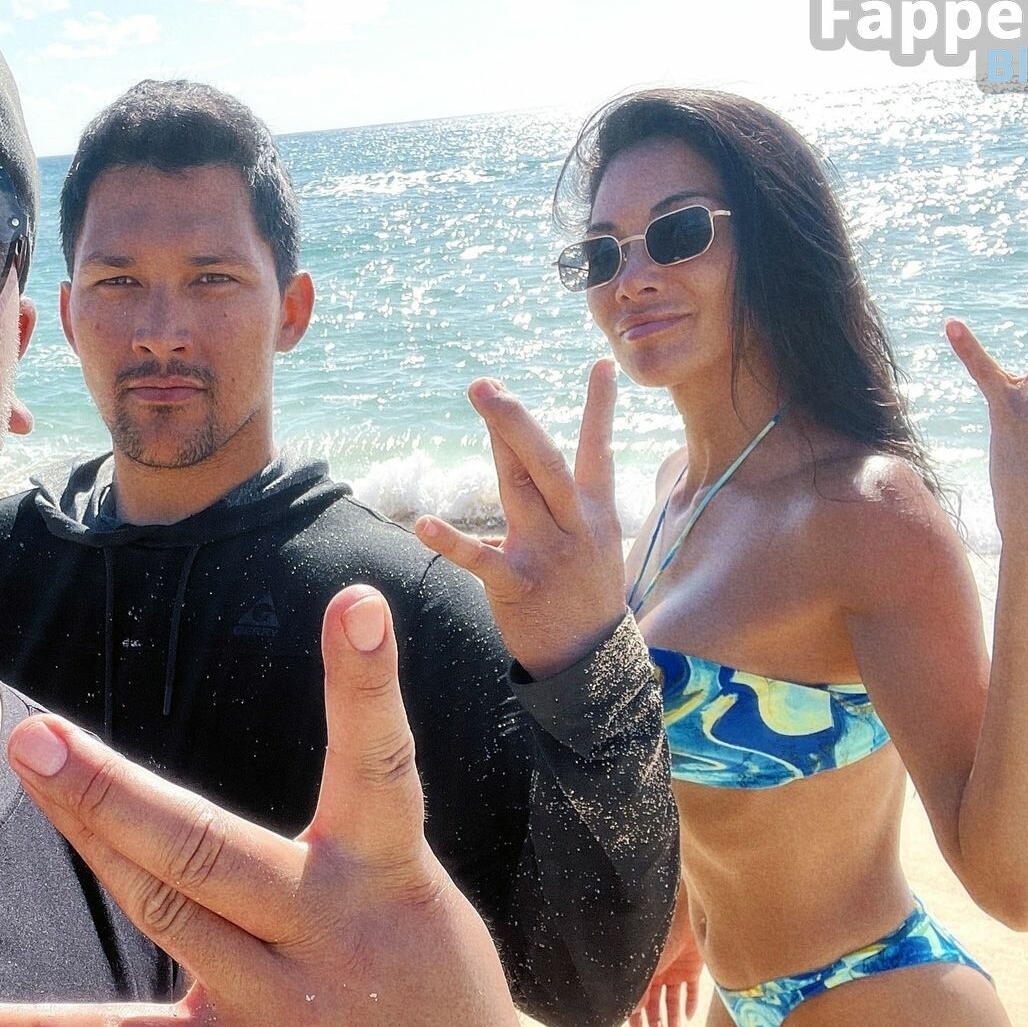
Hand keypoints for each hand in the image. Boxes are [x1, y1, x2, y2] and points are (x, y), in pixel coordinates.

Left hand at [0, 586, 569, 1026]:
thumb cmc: (438, 1015)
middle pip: (206, 847)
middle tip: (38, 733)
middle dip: (117, 791)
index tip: (355, 602)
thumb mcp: (424, 918)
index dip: (367, 685)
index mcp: (394, 882)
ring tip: (29, 766)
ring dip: (88, 836)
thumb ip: (342, 858)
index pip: (382, 766)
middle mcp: (335, 939)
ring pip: (161, 908)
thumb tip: (250, 803)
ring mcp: (281, 1016)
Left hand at [416, 360, 627, 676]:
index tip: (604, 364)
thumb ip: (566, 507)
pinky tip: (423, 523)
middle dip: (518, 419)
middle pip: (546, 460)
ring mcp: (548, 553)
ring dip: (501, 442)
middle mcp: (574, 524)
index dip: (601, 408)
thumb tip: (532, 475)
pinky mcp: (519, 585)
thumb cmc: (584, 596)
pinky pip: (481, 559)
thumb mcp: (595, 545)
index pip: (598, 451)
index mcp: (593, 513)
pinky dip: (452, 542)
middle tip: (487, 385)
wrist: (592, 662)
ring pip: (523, 488)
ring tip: (482, 401)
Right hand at [627, 901, 701, 1026]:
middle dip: (656, 1022)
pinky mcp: (693, 969)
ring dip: (673, 1017)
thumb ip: (638, 987)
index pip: (637, 999)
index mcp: (642, 971)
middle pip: (656, 1002)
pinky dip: (690, 1004)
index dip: (636, 1018)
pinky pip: (692, 991)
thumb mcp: (645, 965)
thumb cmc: (658, 937)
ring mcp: (675, 970)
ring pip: (673, 1000)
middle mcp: (658, 972)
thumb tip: (631, 1010)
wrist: (684, 917)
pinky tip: (688, 1018)